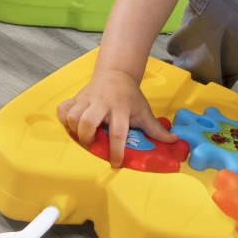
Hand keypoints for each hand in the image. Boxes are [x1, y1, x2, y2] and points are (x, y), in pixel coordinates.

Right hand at [57, 69, 176, 167]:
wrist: (116, 74)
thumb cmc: (130, 97)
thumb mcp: (144, 111)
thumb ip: (156, 129)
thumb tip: (174, 140)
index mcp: (121, 108)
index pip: (117, 131)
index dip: (116, 150)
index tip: (116, 163)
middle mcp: (102, 103)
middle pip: (87, 122)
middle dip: (87, 138)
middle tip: (92, 145)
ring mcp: (87, 99)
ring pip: (72, 116)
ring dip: (74, 130)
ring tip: (83, 136)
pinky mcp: (76, 97)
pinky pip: (63, 108)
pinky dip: (63, 119)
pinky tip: (71, 125)